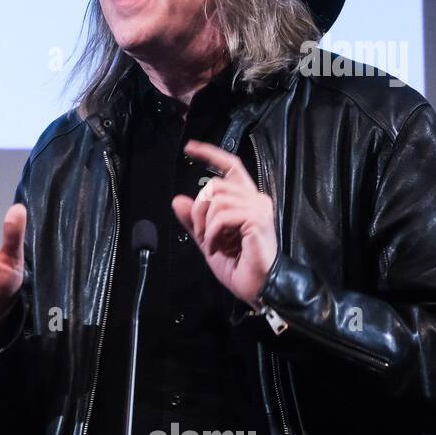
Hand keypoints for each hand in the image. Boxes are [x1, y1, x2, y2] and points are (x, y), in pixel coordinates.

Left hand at [171, 139, 277, 305]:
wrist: (257, 286)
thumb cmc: (239, 265)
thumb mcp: (208, 239)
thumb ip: (193, 220)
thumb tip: (177, 200)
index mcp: (246, 199)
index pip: (230, 166)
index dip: (210, 154)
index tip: (190, 148)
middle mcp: (256, 198)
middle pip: (216, 184)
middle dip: (198, 209)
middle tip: (201, 233)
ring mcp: (258, 208)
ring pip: (217, 199)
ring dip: (205, 224)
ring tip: (212, 242)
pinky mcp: (257, 219)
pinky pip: (222, 215)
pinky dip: (213, 232)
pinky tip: (218, 246)